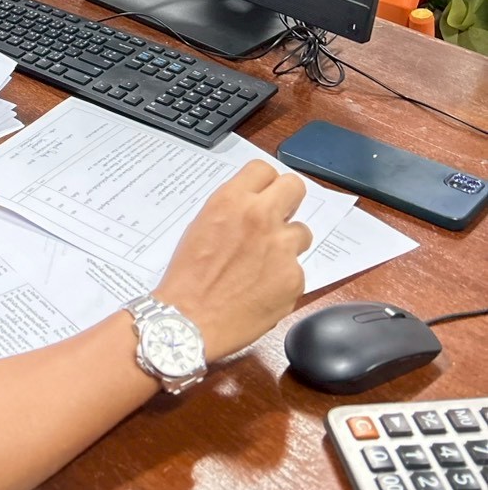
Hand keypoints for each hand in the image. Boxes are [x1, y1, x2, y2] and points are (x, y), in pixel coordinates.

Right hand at [155, 161, 310, 361]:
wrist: (188, 320)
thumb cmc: (187, 276)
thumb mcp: (201, 226)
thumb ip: (232, 210)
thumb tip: (254, 206)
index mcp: (232, 201)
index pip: (264, 169)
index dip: (264, 184)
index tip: (263, 195)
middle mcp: (261, 218)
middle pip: (295, 187)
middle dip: (287, 201)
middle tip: (277, 217)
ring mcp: (281, 249)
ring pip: (301, 233)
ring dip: (286, 244)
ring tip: (262, 264)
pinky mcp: (294, 279)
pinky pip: (297, 270)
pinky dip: (282, 279)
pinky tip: (260, 290)